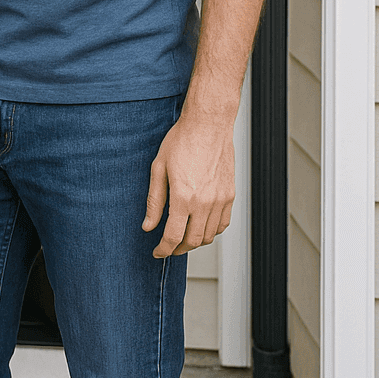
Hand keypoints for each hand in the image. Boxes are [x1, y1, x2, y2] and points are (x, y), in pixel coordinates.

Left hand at [141, 109, 234, 257]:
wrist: (208, 125)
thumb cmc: (181, 141)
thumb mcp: (158, 169)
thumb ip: (154, 201)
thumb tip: (148, 226)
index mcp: (183, 196)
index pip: (173, 235)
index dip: (164, 249)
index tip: (158, 252)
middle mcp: (205, 201)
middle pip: (193, 241)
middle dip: (178, 249)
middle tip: (168, 248)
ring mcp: (220, 199)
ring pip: (210, 235)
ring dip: (195, 242)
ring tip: (182, 238)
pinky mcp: (230, 195)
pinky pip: (223, 223)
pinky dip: (211, 231)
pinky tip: (200, 227)